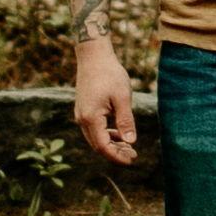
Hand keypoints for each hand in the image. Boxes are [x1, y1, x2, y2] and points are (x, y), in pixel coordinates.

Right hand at [74, 33, 139, 168]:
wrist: (94, 56)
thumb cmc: (110, 74)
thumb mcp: (122, 97)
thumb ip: (126, 121)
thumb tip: (131, 141)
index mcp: (90, 118)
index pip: (103, 147)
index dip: (117, 156)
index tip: (132, 159)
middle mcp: (82, 119)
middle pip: (98, 146)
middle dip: (115, 153)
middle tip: (134, 155)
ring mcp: (81, 115)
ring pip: (95, 138)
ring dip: (111, 145)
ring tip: (129, 147)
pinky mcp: (84, 110)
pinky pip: (94, 129)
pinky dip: (106, 135)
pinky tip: (119, 134)